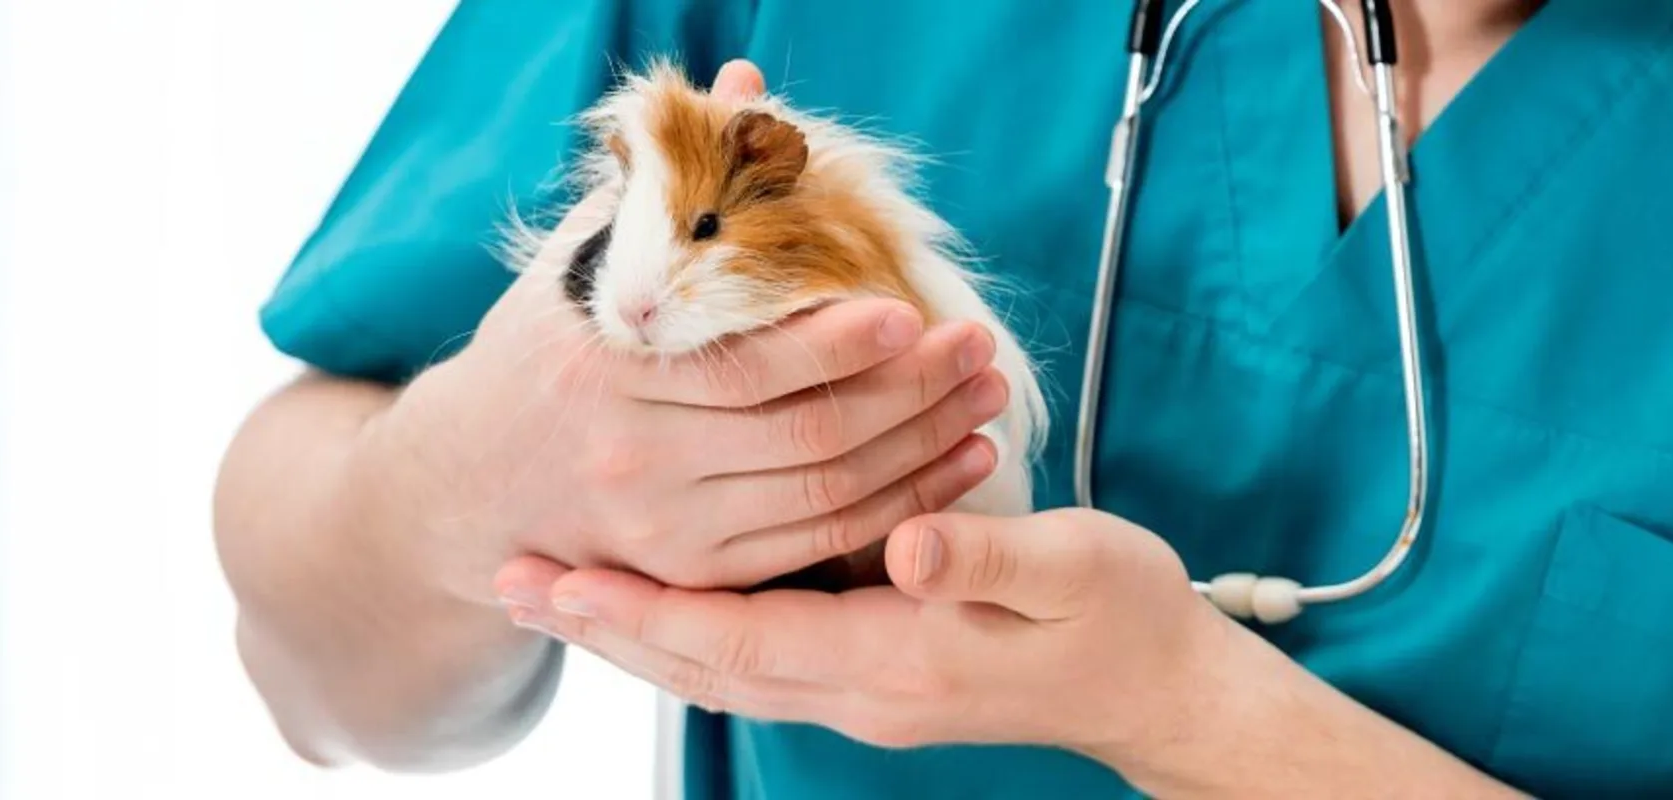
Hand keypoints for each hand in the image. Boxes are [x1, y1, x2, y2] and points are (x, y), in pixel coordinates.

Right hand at [365, 60, 1010, 603]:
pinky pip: (815, 549)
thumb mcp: (582, 262)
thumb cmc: (544, 350)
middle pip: (804, 437)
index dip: (838, 344)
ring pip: (823, 498)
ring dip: (922, 451)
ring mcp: (662, 531)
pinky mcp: (691, 579)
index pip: (746, 365)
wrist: (467, 484)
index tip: (913, 311)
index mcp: (606, 370)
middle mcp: (633, 459)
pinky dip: (896, 509)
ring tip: (986, 401)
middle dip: (911, 393)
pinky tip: (952, 467)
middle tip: (982, 348)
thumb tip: (747, 90)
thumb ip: (672, 186)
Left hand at [494, 508, 1253, 754]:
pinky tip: (659, 597)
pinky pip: (758, 656)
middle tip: (510, 578)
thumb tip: (908, 544)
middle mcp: (863, 688)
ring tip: (554, 588)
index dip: (643, 608)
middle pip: (701, 663)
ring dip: (635, 628)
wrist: (1162, 688)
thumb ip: (986, 560)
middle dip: (604, 622)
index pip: (737, 639)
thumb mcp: (1074, 570)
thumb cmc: (1126, 616)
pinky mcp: (878, 673)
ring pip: (718, 665)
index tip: (559, 573)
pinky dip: (694, 628)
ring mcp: (867, 689)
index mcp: (897, 658)